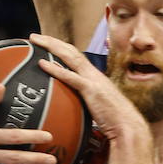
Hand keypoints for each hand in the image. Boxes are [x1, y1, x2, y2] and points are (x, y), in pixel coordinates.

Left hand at [31, 33, 149, 143]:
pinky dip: (56, 69)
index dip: (60, 47)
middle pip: (70, 51)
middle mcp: (93, 73)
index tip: (45, 43)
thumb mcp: (96, 106)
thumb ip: (84, 100)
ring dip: (52, 46)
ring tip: (36, 41)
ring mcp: (93, 80)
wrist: (128, 127)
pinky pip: (71, 77)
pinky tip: (42, 64)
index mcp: (94, 76)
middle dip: (52, 41)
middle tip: (34, 36)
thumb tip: (69, 104)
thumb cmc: (113, 120)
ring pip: (70, 57)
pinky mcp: (91, 90)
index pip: (75, 55)